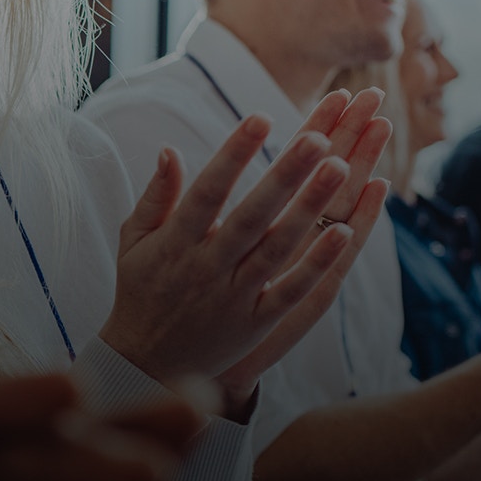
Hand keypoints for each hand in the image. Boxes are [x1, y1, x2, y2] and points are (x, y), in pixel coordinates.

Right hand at [101, 90, 389, 410]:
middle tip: (320, 137)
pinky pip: (292, 291)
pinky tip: (347, 233)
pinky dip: (317, 264)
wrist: (145, 362)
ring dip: (311, 209)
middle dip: (285, 175)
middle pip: (251, 215)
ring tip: (343, 168)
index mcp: (175, 241)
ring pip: (278, 248)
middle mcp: (206, 266)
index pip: (207, 190)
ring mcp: (233, 296)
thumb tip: (169, 149)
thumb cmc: (141, 289)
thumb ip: (155, 196)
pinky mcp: (256, 323)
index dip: (233, 154)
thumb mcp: (133, 240)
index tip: (260, 118)